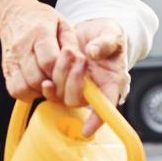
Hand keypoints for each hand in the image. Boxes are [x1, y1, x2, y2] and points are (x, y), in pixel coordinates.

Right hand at [0, 0, 84, 102]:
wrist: (14, 14)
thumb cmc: (42, 20)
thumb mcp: (63, 24)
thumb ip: (72, 44)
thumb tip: (79, 64)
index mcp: (39, 33)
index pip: (49, 61)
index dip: (63, 72)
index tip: (71, 71)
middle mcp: (21, 48)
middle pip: (37, 78)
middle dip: (54, 85)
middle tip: (63, 80)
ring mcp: (11, 60)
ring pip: (25, 88)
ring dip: (41, 91)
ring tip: (51, 82)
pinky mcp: (6, 70)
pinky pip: (15, 90)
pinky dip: (28, 93)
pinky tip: (38, 85)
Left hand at [45, 18, 127, 137]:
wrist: (94, 31)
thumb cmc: (109, 36)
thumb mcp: (114, 35)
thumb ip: (106, 43)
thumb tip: (93, 52)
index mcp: (112, 83)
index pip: (107, 106)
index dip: (97, 119)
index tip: (87, 129)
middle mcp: (93, 90)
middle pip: (78, 100)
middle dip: (74, 80)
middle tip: (78, 56)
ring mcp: (76, 87)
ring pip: (62, 95)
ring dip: (61, 75)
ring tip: (68, 50)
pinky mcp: (62, 82)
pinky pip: (52, 91)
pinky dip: (48, 84)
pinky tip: (47, 75)